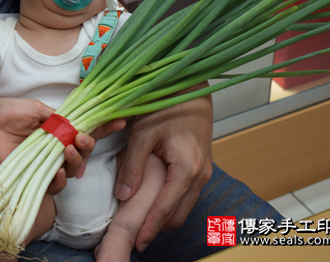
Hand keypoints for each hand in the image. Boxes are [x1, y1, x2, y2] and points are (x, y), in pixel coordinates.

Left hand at [0, 95, 119, 194]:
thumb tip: (77, 123)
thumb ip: (58, 117)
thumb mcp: (37, 108)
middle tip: (81, 138)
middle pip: (83, 152)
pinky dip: (59, 180)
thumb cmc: (5, 113)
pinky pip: (53, 185)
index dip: (103, 127)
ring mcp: (44, 163)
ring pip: (73, 169)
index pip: (84, 129)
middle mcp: (54, 147)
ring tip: (68, 150)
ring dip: (77, 161)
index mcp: (57, 129)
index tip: (118, 121)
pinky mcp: (33, 177)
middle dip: (89, 146)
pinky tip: (58, 172)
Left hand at [114, 82, 213, 251]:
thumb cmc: (167, 104)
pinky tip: (156, 201)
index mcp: (187, 169)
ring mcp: (205, 170)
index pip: (167, 209)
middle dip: (159, 228)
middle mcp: (201, 174)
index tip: (136, 242)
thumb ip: (133, 165)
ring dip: (166, 216)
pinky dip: (173, 203)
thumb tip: (123, 195)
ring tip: (143, 223)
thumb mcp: (143, 133)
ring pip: (185, 205)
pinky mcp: (202, 165)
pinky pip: (188, 193)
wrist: (192, 87)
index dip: (150, 228)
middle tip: (137, 237)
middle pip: (180, 214)